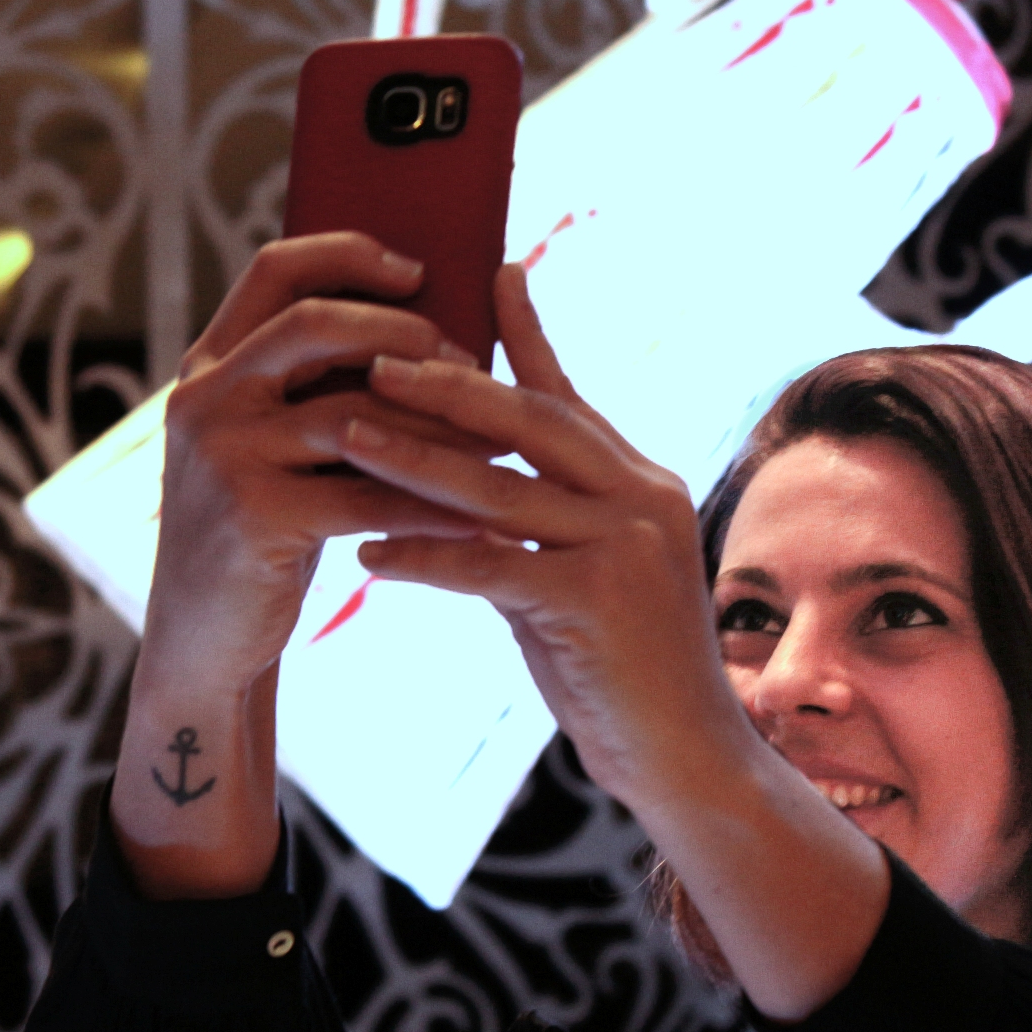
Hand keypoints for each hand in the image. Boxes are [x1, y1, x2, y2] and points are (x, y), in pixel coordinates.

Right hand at [143, 232, 491, 688]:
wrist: (204, 640)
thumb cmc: (262, 532)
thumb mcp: (268, 445)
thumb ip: (312, 388)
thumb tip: (431, 334)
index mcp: (208, 366)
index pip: (275, 270)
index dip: (349, 254)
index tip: (420, 269)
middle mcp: (204, 399)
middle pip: (314, 324)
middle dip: (405, 334)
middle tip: (469, 360)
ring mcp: (223, 456)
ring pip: (351, 414)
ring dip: (435, 425)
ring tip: (496, 436)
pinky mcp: (254, 518)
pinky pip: (365, 497)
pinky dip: (428, 505)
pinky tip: (479, 515)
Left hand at [339, 264, 752, 804]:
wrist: (687, 760)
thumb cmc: (626, 675)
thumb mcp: (580, 580)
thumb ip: (537, 527)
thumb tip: (466, 490)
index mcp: (640, 483)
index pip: (569, 395)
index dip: (528, 333)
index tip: (490, 271)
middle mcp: (640, 499)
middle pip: (531, 420)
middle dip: (447, 385)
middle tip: (374, 357)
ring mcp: (623, 547)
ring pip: (499, 486)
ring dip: (413, 459)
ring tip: (344, 435)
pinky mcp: (595, 602)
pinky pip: (489, 566)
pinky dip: (423, 556)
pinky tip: (368, 551)